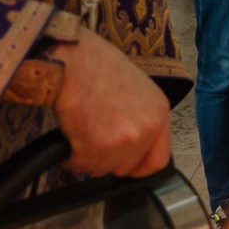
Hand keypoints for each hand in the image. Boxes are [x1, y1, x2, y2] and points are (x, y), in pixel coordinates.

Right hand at [51, 27, 173, 176]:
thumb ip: (141, 117)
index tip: (125, 165)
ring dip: (87, 156)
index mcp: (159, 113)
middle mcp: (147, 128)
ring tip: (80, 129)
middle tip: (92, 137)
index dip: (138, 167)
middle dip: (107, 158)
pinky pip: (80, 164)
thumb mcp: (136, 88)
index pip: (158, 160)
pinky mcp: (98, 146)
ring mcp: (124, 139)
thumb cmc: (97, 66)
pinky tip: (70, 132)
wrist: (73, 60)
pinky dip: (70, 155)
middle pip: (126, 167)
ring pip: (101, 168)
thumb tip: (132, 141)